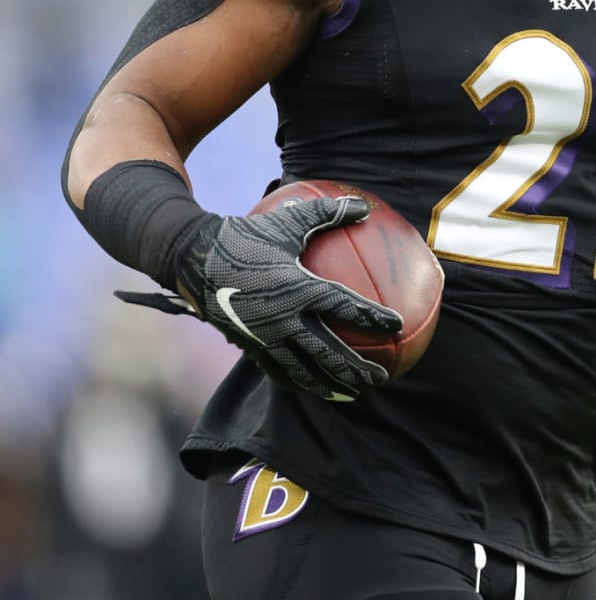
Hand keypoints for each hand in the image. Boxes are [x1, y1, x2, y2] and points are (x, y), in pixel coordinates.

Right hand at [174, 195, 402, 401]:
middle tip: (381, 377)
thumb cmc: (247, 237)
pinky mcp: (248, 346)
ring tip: (351, 395)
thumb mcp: (289, 221)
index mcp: (298, 288)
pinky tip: (311, 387)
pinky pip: (277, 371)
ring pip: (303, 370)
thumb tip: (364, 205)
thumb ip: (328, 213)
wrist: (194, 258)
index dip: (373, 317)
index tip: (397, 325)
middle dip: (355, 369)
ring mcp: (264, 337)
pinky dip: (297, 382)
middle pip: (328, 352)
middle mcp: (283, 319)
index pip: (345, 307)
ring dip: (329, 385)